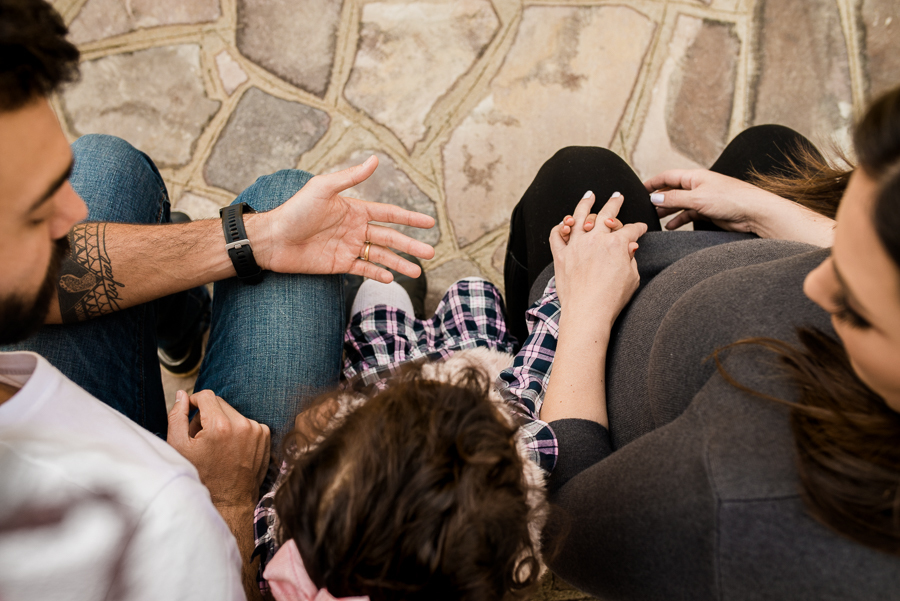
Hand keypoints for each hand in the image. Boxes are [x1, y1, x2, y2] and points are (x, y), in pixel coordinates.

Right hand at [167, 389, 269, 507]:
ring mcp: (257, 430)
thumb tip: (182, 394)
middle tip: (200, 436)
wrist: (229, 501)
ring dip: (222, 422)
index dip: (194, 402)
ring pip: (233, 413)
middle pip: (219, 403)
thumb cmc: (201, 477)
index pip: (206, 396)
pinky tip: (230, 449)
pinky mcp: (265, 437)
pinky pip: (246, 423)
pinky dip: (237, 430)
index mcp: (221, 426)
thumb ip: (177, 416)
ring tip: (216, 446)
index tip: (190, 413)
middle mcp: (243, 425)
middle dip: (207, 415)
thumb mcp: (178, 447)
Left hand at [252, 156, 435, 281]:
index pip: (390, 214)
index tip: (430, 223)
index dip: (410, 218)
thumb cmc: (295, 210)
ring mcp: (348, 247)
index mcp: (355, 209)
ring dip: (399, 263)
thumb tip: (375, 159)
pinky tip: (391, 278)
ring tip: (417, 272)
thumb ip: (351, 177)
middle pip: (390, 238)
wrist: (273, 239)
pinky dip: (377, 274)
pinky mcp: (338, 264)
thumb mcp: (323, 188)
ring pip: (381, 256)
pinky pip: (363, 270)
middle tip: (431, 254)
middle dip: (411, 246)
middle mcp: (355, 228)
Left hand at [550, 191, 646, 325]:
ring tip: (589, 195)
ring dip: (585, 203)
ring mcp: (576, 245)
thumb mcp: (632, 278)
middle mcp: (595, 239)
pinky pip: (557, 235)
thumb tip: (629, 248)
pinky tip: (566, 222)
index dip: (638, 228)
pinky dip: (560, 227)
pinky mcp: (560, 255)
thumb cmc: (612, 299)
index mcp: (617, 244)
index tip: (641, 229)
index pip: (631, 229)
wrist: (587, 312)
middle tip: (618, 196)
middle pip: (607, 214)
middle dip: (615, 203)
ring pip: (579, 216)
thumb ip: (630, 259)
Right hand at [643, 169, 785, 231]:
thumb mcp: (697, 198)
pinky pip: (689, 214)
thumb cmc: (730, 199)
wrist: (754, 212)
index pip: (668, 176)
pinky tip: (671, 226)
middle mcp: (698, 186)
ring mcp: (703, 198)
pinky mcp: (709, 211)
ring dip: (668, 210)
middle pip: (673, 190)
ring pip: (680, 203)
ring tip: (655, 218)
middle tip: (645, 207)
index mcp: (695, 177)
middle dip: (659, 198)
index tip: (640, 189)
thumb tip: (655, 197)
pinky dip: (679, 219)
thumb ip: (674, 198)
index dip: (653, 182)